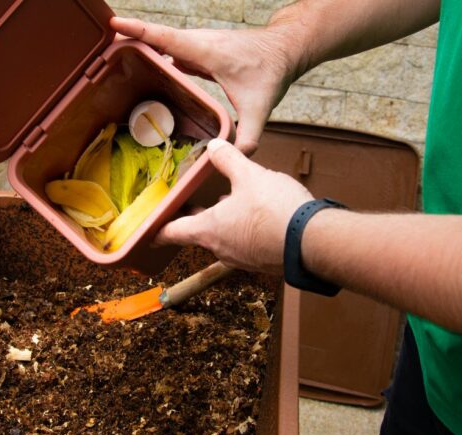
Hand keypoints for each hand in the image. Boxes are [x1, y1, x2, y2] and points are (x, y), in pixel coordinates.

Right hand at [111, 16, 301, 154]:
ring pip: (163, 44)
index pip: (163, 37)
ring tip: (116, 61)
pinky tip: (148, 72)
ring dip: (142, 48)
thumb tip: (238, 157)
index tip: (113, 26)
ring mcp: (197, 45)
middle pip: (155, 39)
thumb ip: (249, 134)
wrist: (284, 50)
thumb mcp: (260, 106)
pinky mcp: (200, 51)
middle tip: (103, 52)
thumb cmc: (271, 70)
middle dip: (130, 41)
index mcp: (203, 50)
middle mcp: (196, 43)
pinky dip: (158, 57)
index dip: (137, 30)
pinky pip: (172, 52)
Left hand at [155, 139, 313, 274]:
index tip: (149, 230)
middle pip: (201, 233)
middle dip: (198, 218)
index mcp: (209, 230)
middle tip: (195, 204)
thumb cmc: (275, 211)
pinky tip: (260, 215)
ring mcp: (244, 259)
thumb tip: (215, 145)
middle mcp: (222, 248)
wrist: (312, 242)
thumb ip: (229, 159)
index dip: (158, 229)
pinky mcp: (264, 261)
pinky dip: (246, 230)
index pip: (173, 232)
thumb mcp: (249, 175)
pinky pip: (247, 244)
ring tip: (232, 201)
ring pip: (226, 238)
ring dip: (225, 222)